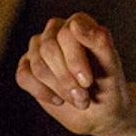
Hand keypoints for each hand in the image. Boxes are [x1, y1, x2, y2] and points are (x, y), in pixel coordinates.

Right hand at [17, 14, 135, 135]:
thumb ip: (100, 42)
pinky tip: (59, 100)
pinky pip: (24, 76)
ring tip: (78, 100)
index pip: (66, 33)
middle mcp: (55, 31)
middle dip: (66, 78)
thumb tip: (75, 24)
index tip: (87, 81)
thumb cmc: (110, 87)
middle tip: (83, 97)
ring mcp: (39, 48)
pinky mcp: (27, 67)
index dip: (74, 59)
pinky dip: (42, 92)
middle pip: (49, 50)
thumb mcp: (111, 68)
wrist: (101, 112)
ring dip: (58, 88)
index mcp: (78, 23)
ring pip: (37, 65)